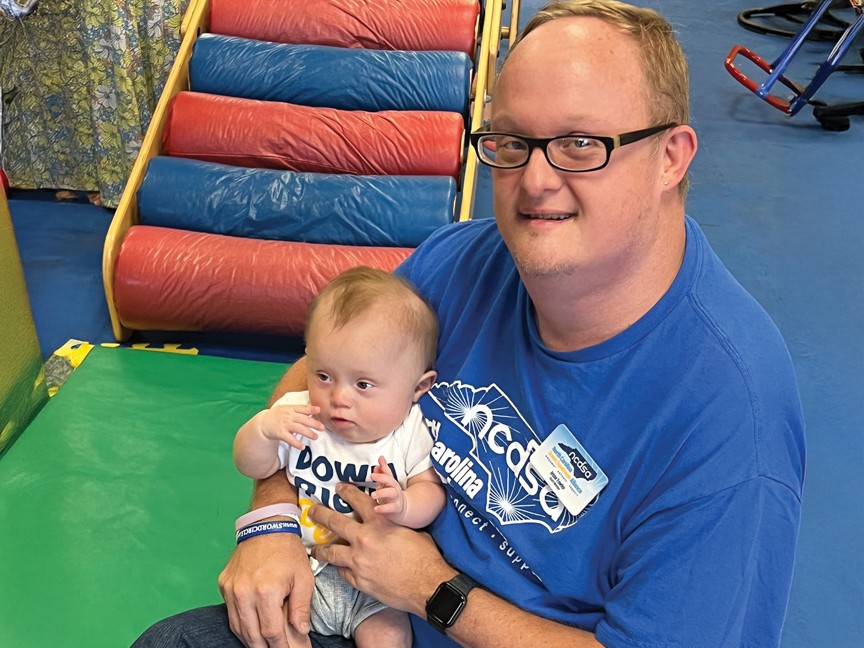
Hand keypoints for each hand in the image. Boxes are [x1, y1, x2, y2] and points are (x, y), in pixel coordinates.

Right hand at [218, 531, 313, 647]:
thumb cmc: (287, 551)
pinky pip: (231, 613)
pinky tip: (251, 630)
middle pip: (252, 635)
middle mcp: (244, 592)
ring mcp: (231, 589)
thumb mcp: (304, 577)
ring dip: (251, 640)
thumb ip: (302, 607)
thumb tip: (300, 630)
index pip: (271, 632)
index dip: (280, 647)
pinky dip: (241, 625)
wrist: (266, 525)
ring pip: (238, 627)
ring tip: (263, 645)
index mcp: (266, 591)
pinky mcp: (224, 585)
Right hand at [260, 405, 323, 450]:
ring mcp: (284, 425)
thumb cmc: (279, 415)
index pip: (302, 408)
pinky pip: (290, 439)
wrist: (264, 422)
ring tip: (316, 437)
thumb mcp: (288, 409)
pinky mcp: (280, 433)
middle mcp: (288, 416)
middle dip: (313, 423)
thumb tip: (315, 410)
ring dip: (308, 433)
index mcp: (291, 409)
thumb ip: (300, 410)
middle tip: (322, 428)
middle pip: (303, 419)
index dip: (311, 409)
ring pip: (298, 429)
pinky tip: (302, 447)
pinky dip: (296, 443)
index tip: (319, 409)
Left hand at [309, 483, 453, 614]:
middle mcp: (364, 539)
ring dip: (321, 548)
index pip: (357, 500)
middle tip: (312, 511)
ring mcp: (359, 562)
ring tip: (315, 548)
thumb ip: (393, 524)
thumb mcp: (411, 530)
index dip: (346, 492)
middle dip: (320, 514)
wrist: (427, 585)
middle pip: (334, 522)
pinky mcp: (359, 581)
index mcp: (379, 523)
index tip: (338, 488)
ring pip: (331, 552)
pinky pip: (342, 572)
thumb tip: (389, 522)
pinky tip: (338, 567)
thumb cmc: (425, 556)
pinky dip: (339, 568)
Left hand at [370, 456, 406, 520]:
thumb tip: (380, 458)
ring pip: (391, 493)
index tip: (372, 472)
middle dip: (382, 477)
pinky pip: (390, 508)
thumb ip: (383, 471)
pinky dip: (383, 508)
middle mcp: (394, 489)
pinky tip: (376, 509)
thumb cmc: (392, 494)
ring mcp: (395, 498)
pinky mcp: (395, 509)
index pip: (387, 475)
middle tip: (372, 476)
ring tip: (373, 495)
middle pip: (391, 481)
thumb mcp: (388, 482)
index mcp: (391, 482)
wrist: (403, 508)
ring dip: (382, 493)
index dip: (380, 472)